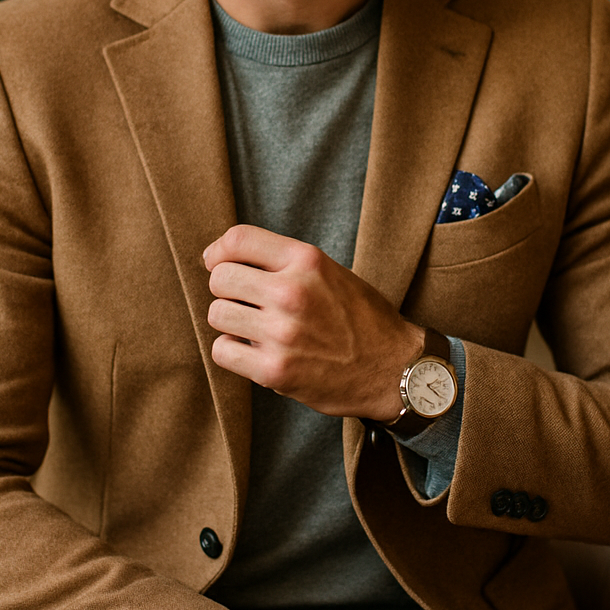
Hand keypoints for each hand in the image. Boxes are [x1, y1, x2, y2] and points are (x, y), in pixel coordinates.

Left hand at [204, 225, 423, 420]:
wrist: (394, 370)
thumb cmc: (362, 319)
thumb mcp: (331, 272)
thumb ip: (285, 262)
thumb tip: (225, 258)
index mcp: (307, 261)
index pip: (237, 239)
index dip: (218, 251)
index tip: (216, 262)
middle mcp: (292, 292)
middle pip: (220, 278)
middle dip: (226, 290)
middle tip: (244, 302)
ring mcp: (282, 333)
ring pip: (217, 314)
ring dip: (230, 321)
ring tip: (254, 328)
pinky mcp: (275, 370)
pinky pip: (222, 350)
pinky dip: (233, 352)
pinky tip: (254, 351)